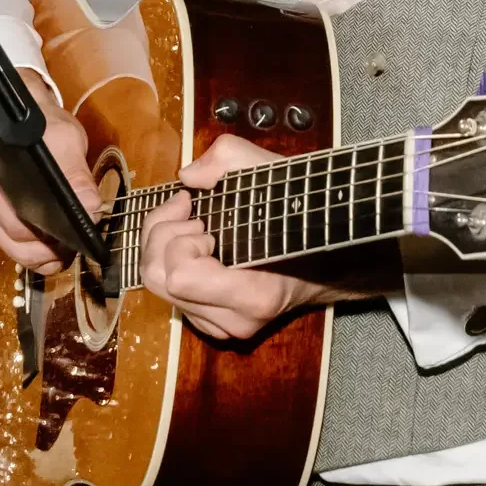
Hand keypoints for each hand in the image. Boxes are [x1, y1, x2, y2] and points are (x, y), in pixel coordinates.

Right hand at [0, 70, 99, 273]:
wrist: (38, 121)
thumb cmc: (49, 130)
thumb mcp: (67, 143)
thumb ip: (77, 175)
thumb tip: (90, 207)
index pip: (18, 224)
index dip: (47, 240)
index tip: (71, 243)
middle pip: (14, 241)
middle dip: (47, 250)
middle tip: (74, 247)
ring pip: (12, 249)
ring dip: (40, 255)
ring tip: (65, 249)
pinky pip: (10, 246)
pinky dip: (33, 253)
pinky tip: (52, 249)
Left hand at [140, 135, 335, 340]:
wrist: (328, 258)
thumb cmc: (300, 215)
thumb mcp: (272, 171)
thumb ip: (227, 159)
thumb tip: (187, 177)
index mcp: (254, 295)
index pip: (179, 276)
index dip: (180, 239)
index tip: (203, 219)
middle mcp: (235, 321)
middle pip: (157, 280)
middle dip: (164, 237)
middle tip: (195, 218)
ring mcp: (223, 327)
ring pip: (157, 287)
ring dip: (166, 247)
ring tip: (195, 228)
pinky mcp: (212, 324)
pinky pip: (169, 294)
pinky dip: (171, 263)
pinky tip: (194, 246)